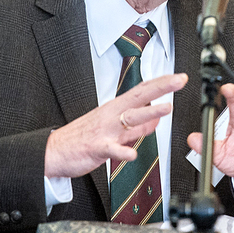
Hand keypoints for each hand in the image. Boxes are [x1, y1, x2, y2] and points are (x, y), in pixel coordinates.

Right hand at [44, 73, 188, 177]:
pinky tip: (133, 154)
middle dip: (161, 87)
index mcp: (116, 108)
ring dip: (149, 112)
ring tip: (166, 108)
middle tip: (179, 80)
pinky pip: (112, 149)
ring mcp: (105, 130)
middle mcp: (112, 115)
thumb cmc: (83, 138)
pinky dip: (123, 152)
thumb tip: (156, 118)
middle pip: (140, 97)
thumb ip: (137, 125)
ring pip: (130, 119)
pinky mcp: (97, 148)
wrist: (54, 151)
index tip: (179, 78)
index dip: (162, 83)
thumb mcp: (114, 128)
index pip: (142, 91)